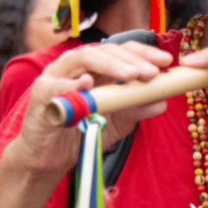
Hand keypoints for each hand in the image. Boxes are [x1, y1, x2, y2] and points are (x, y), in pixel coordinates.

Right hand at [12, 42, 172, 181]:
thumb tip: (162, 101)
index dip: (145, 53)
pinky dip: (74, 84)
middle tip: (151, 72)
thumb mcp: (118, 121)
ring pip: (83, 58)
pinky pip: (58, 84)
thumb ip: (136, 108)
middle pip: (106, 50)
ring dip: (110, 65)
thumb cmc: (84, 131)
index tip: (166, 61)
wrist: (50, 156)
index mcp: (97, 67)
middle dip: (132, 60)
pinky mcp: (41, 93)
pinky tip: (88, 84)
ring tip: (130, 75)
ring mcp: (57, 75)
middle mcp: (77, 64)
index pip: (123, 50)